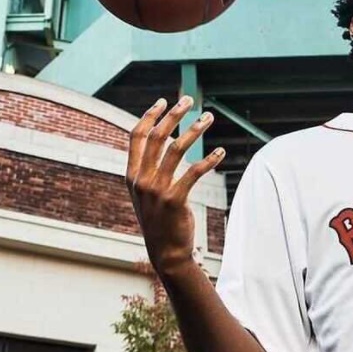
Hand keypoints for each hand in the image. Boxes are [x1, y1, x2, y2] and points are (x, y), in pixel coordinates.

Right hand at [126, 96, 224, 276]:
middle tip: (187, 99)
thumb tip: (160, 145)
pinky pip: (193, 172)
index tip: (162, 101)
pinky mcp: (175, 200)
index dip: (149, 116)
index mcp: (131, 176)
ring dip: (194, 130)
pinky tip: (221, 153)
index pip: (136, 137)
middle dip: (173, 114)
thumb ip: (147, 171)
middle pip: (156, 137)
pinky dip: (209, 160)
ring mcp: (156, 190)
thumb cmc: (159, 221)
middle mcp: (141, 180)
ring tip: (209, 118)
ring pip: (175, 149)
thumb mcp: (145, 195)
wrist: (166, 252)